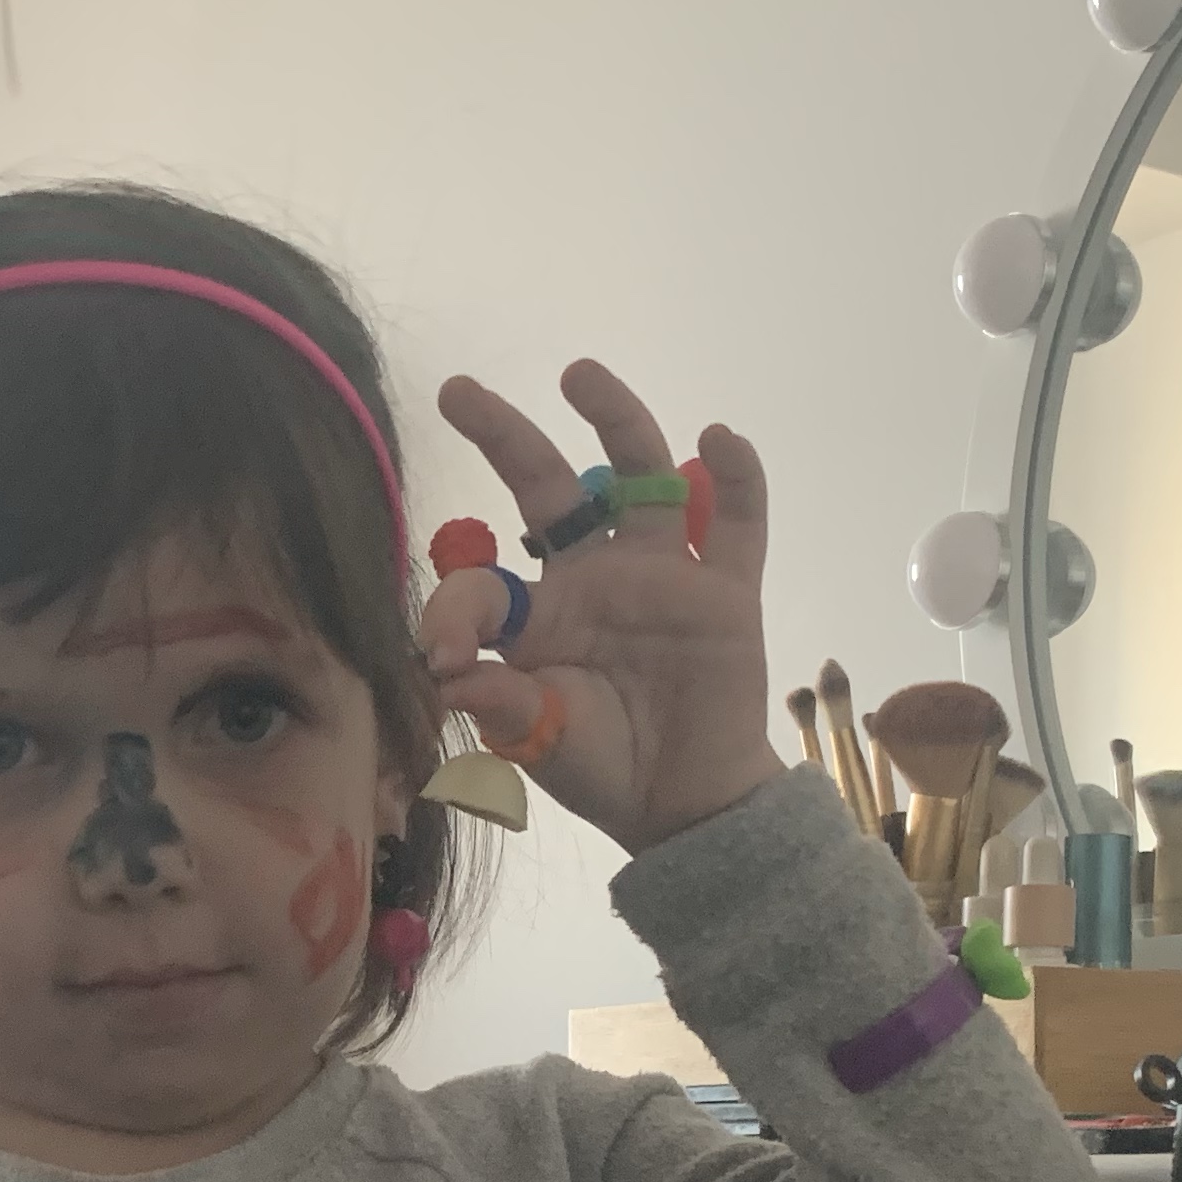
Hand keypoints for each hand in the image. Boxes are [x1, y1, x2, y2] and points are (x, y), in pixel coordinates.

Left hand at [419, 360, 787, 856]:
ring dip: (614, 419)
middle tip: (459, 391)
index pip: (484, 585)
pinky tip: (720, 437)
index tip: (443, 658)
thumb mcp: (542, 745)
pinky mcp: (726, 590)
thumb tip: (450, 677)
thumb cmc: (604, 769)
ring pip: (640, 475)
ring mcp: (661, 575)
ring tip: (578, 375)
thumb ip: (503, 708)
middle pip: (547, 486)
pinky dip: (737, 476)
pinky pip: (737, 522)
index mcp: (537, 616)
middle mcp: (593, 576)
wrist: (688, 806)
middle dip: (503, 435)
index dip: (456, 613)